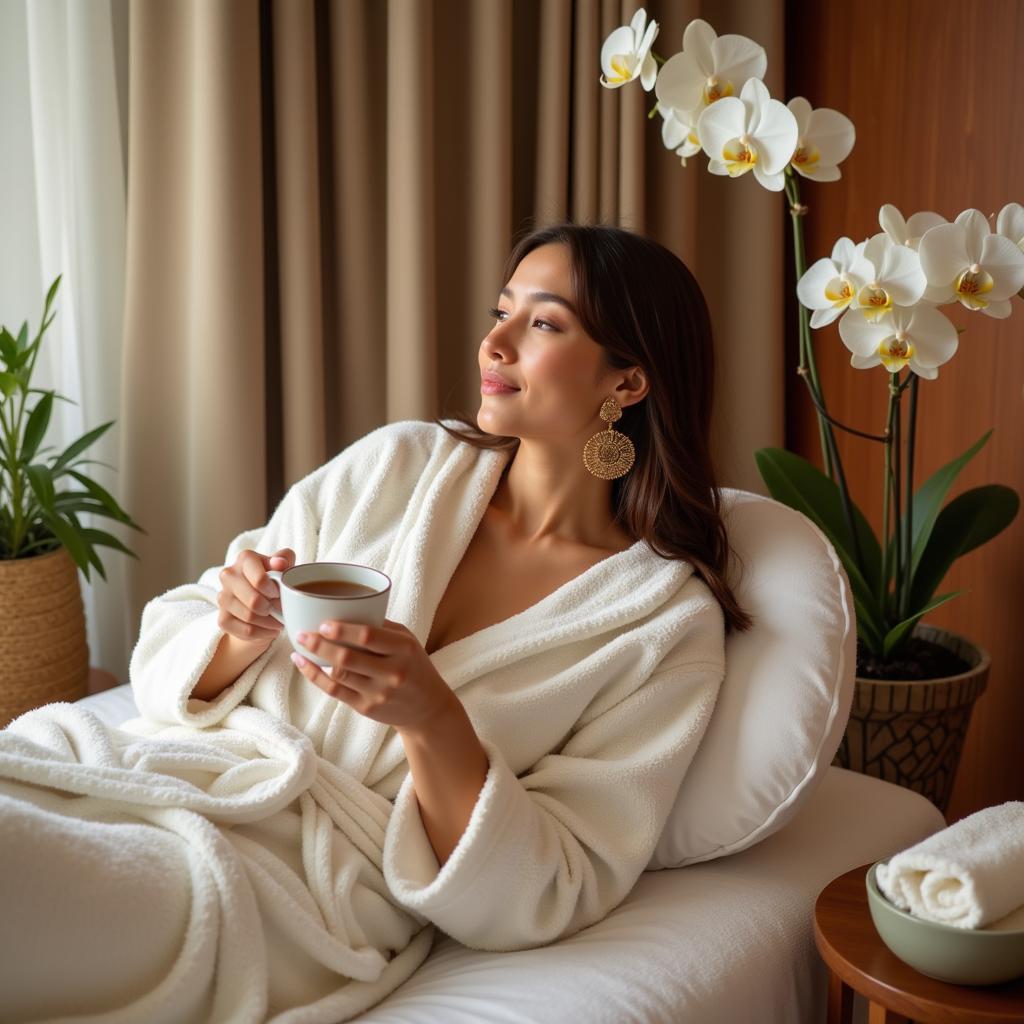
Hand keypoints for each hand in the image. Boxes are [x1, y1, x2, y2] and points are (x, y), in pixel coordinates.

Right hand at [216, 547, 295, 644]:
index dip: (274, 591)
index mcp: (245, 559)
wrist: (260, 601)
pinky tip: (270, 629)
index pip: (260, 579)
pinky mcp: (222, 618)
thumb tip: (279, 563)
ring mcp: (223, 597)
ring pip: (250, 617)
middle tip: (282, 609)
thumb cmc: (274, 580)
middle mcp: (229, 575)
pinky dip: (262, 633)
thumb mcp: (283, 567)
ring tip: (279, 620)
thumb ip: (284, 559)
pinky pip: (246, 631)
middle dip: (273, 608)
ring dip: (270, 622)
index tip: (279, 594)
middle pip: (254, 601)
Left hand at [289, 618, 458, 733]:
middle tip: (302, 633)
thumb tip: (345, 610)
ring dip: (315, 659)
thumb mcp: (407, 641)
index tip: (324, 623)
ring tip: (300, 646)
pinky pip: (334, 692)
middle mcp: (392, 672)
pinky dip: (314, 677)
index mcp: (403, 649)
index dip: (342, 630)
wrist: (428, 709)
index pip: (368, 637)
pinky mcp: (366, 708)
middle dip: (321, 645)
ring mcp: (378, 693)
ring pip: (339, 675)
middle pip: (348, 657)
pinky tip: (303, 664)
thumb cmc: (415, 666)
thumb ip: (381, 627)